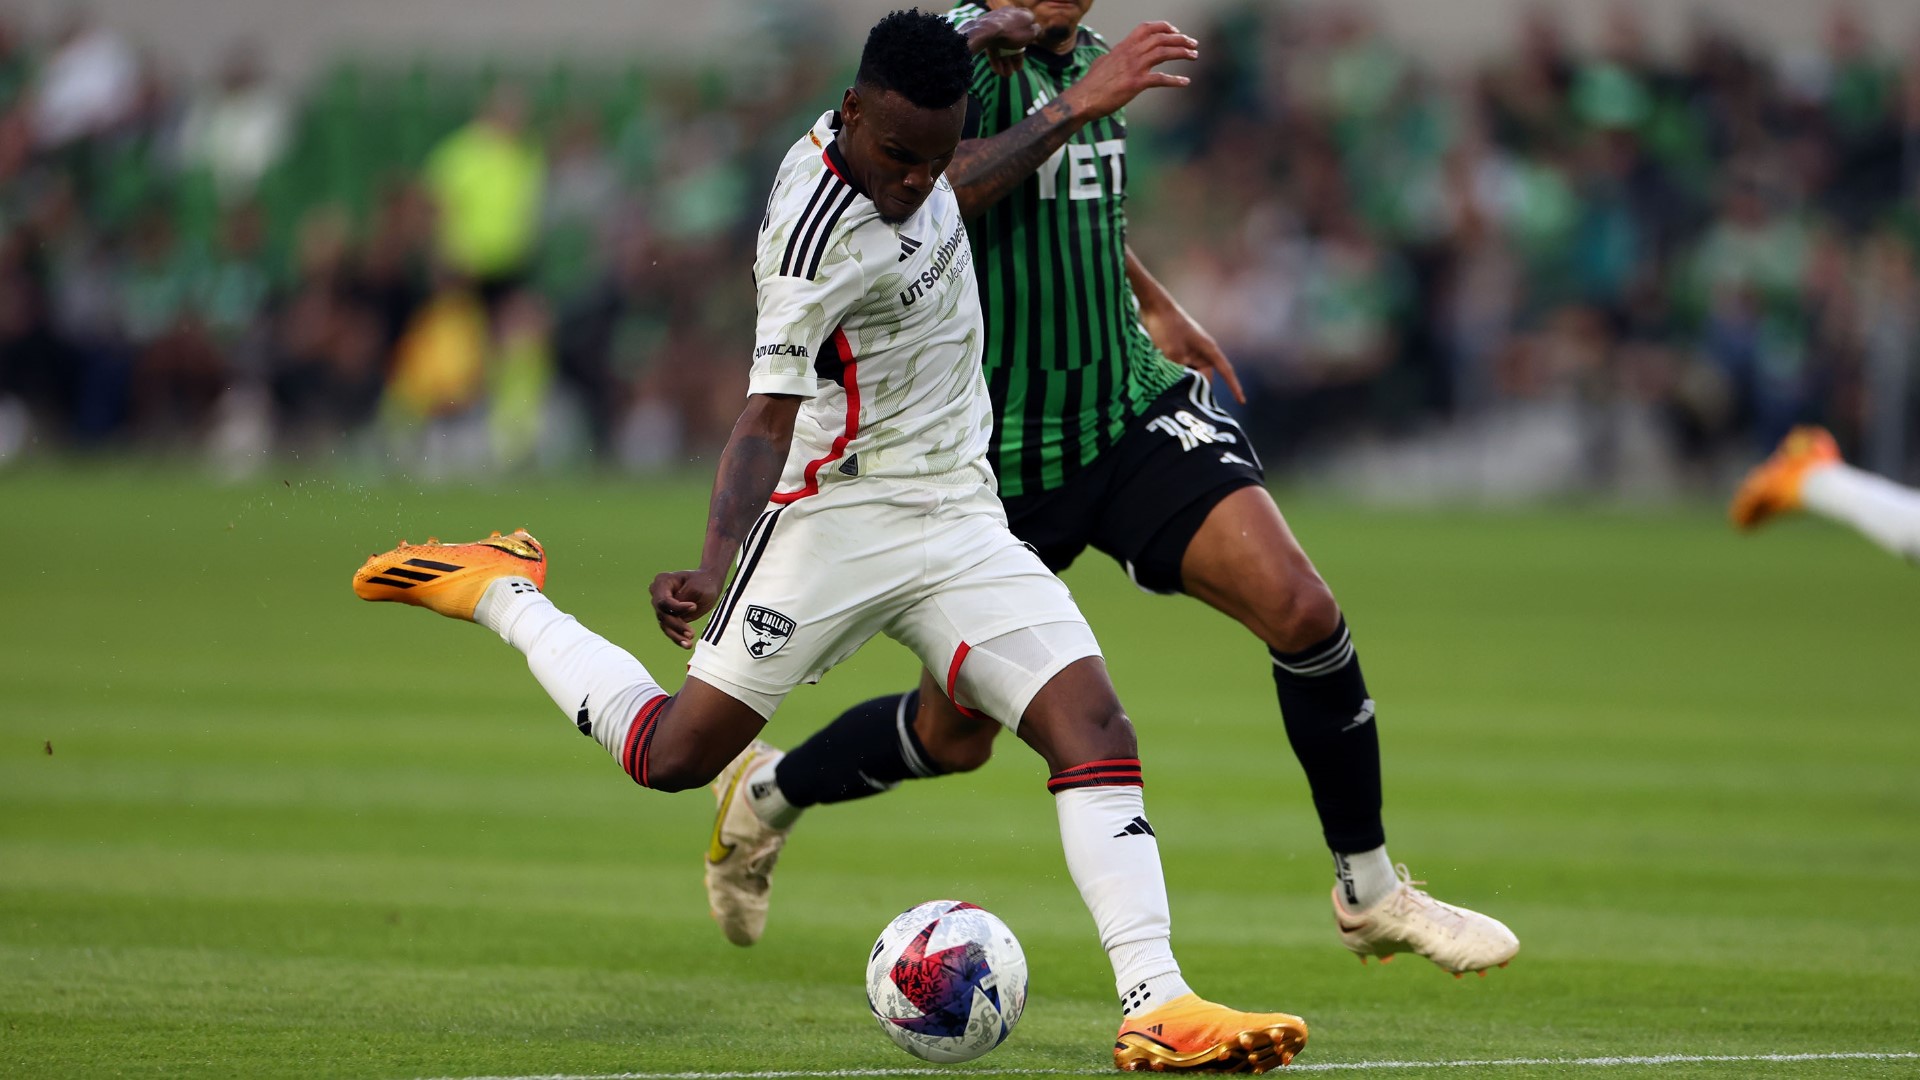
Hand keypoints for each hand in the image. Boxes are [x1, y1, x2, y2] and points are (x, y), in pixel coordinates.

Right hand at [651, 567, 725, 648]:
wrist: (709, 584)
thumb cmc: (704, 582)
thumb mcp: (697, 587)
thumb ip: (684, 599)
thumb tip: (675, 614)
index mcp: (662, 582)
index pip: (664, 600)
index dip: (677, 608)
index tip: (694, 607)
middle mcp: (657, 594)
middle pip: (662, 614)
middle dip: (676, 625)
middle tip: (691, 633)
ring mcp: (662, 607)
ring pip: (665, 625)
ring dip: (676, 635)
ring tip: (689, 643)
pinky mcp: (669, 617)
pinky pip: (670, 630)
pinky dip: (678, 638)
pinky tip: (687, 645)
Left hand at [963, 7, 1037, 76]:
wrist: (986, 30)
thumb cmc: (1012, 32)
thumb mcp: (1030, 32)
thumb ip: (1036, 30)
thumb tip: (1036, 29)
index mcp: (1018, 14)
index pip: (1024, 30)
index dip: (1026, 45)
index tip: (1027, 51)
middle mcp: (1006, 20)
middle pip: (1013, 41)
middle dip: (1014, 58)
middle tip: (1016, 70)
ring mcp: (994, 27)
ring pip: (1002, 47)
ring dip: (1005, 62)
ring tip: (1007, 75)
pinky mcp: (984, 34)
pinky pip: (992, 48)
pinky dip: (996, 60)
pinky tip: (998, 72)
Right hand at [1060, 21, 1196, 118]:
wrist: (1083, 99)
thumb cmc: (1091, 84)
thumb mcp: (1102, 62)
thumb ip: (1113, 56)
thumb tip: (1113, 55)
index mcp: (1124, 47)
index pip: (1147, 28)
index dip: (1164, 27)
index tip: (1176, 31)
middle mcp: (1130, 53)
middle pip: (1161, 38)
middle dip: (1180, 39)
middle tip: (1193, 43)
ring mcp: (1134, 68)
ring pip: (1164, 52)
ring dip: (1182, 52)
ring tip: (1194, 55)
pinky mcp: (1135, 84)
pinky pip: (1160, 79)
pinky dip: (1175, 80)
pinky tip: (1185, 82)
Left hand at [1141, 301, 1244, 403]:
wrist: (1153, 306)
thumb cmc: (1167, 328)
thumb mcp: (1172, 354)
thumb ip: (1180, 373)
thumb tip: (1182, 391)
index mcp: (1208, 349)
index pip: (1226, 371)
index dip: (1234, 387)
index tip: (1242, 401)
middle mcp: (1202, 351)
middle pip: (1204, 378)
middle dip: (1196, 388)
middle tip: (1182, 401)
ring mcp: (1189, 351)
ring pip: (1190, 374)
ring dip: (1181, 381)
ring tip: (1168, 387)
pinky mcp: (1177, 351)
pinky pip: (1180, 369)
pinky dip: (1174, 375)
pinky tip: (1163, 379)